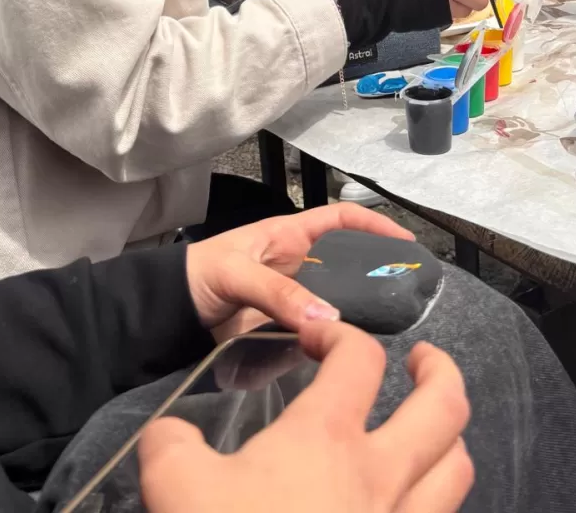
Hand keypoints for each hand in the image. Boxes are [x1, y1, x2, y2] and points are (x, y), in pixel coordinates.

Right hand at [139, 320, 472, 512]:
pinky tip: (407, 503)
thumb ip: (170, 444)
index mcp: (326, 436)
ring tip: (427, 428)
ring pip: (458, 468)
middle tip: (419, 360)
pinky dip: (436, 501)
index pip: (359, 358)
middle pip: (445, 405)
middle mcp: (380, 474)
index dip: (341, 334)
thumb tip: (169, 433)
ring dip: (449, 438)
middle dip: (441, 370)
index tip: (314, 339)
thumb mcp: (175, 485)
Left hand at [185, 204, 411, 337]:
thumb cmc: (197, 276)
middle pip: (348, 266)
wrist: (166, 317)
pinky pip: (320, 337)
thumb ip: (278, 292)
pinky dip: (335, 345)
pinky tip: (353, 355)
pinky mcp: (286, 335)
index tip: (405, 241)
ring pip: (338, 304)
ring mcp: (294, 303)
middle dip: (377, 274)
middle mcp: (299, 268)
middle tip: (409, 293)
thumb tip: (326, 318)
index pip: (341, 220)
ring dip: (360, 314)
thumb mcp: (236, 272)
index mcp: (289, 237)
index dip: (373, 224)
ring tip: (392, 328)